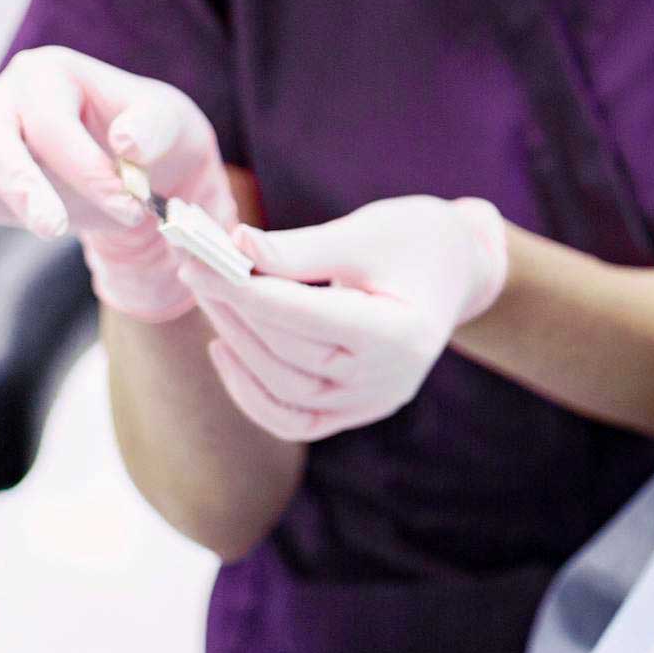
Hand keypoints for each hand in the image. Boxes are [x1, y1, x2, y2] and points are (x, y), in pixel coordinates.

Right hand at [0, 46, 238, 321]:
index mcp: (53, 72)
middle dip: (23, 185)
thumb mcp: (170, 124)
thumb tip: (124, 143)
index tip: (131, 208)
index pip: (54, 123)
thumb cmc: (152, 135)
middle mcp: (7, 95)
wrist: (138, 166)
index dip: (88, 170)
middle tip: (56, 231)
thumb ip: (152, 128)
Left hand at [185, 195, 507, 442]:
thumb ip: (300, 248)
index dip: (244, 288)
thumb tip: (233, 245)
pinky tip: (226, 349)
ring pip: (282, 390)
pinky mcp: (355, 411)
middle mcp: (388, 380)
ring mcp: (372, 403)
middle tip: (194, 267)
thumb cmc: (418, 241)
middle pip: (287, 354)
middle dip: (233, 308)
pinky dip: (251, 393)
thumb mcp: (366, 232)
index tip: (199, 260)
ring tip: (210, 296)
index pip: (302, 316)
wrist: (459, 272)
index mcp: (401, 333)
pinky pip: (292, 419)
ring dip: (236, 343)